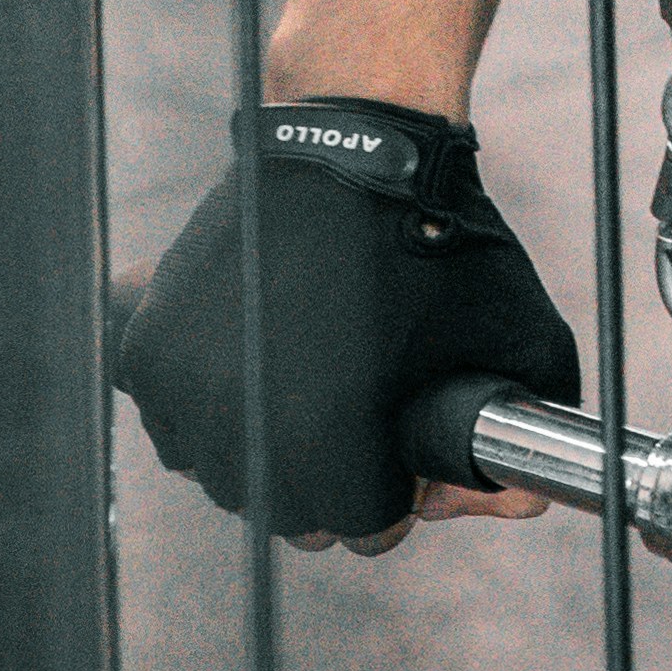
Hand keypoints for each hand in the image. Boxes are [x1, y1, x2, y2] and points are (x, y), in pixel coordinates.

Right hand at [116, 101, 577, 550]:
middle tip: (357, 415)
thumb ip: (519, 439)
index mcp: (332, 444)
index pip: (363, 530)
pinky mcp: (147, 352)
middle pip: (291, 511)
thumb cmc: (439, 241)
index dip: (398, 492)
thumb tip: (524, 511)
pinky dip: (209, 404)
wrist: (354, 140)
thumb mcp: (514, 338)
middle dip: (333, 477)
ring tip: (307, 381)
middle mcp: (247, 430)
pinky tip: (255, 360)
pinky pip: (173, 423)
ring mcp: (187, 393)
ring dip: (267, 445)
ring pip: (226, 472)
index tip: (402, 450)